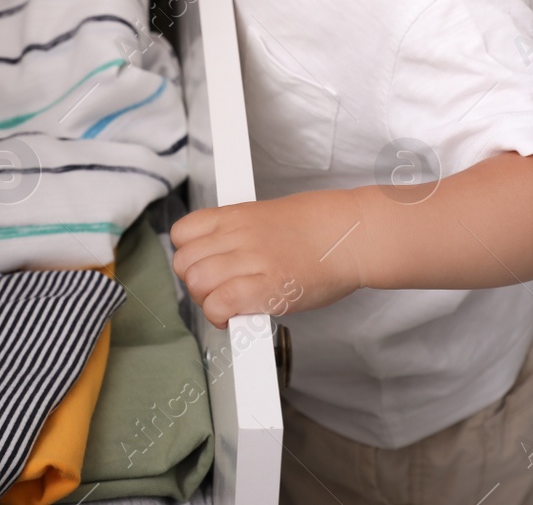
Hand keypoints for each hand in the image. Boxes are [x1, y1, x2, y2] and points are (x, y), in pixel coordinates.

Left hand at [170, 188, 365, 328]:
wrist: (351, 235)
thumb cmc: (318, 228)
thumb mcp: (266, 216)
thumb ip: (237, 233)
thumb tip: (217, 256)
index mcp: (235, 215)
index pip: (181, 233)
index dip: (187, 255)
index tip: (203, 266)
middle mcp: (238, 235)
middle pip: (184, 263)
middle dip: (194, 283)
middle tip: (216, 291)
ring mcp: (251, 260)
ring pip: (197, 283)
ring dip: (206, 301)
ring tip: (227, 304)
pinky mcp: (267, 287)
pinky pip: (220, 303)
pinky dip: (220, 314)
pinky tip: (234, 316)